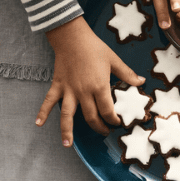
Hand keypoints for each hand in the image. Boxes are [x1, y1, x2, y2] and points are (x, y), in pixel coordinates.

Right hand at [37, 17, 144, 146]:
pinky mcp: (58, 85)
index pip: (107, 111)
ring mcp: (69, 90)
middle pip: (91, 117)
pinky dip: (42, 112)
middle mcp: (83, 92)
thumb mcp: (114, 60)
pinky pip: (49, 101)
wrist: (71, 35)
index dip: (113, 120)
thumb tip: (141, 82)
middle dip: (99, 128)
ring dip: (67, 131)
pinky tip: (38, 123)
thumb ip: (127, 74)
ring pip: (67, 115)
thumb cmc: (93, 47)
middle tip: (104, 132)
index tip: (117, 123)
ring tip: (67, 145)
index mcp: (99, 86)